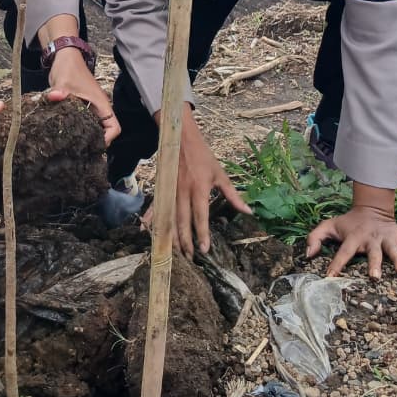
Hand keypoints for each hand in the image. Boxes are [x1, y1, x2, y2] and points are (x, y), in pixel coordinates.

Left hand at [47, 46, 119, 145]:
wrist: (65, 58)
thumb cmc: (69, 68)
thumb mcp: (64, 81)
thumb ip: (59, 91)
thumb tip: (54, 96)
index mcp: (100, 103)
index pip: (114, 127)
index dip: (108, 139)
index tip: (93, 145)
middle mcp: (98, 108)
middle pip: (105, 131)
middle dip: (95, 142)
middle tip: (79, 151)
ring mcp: (90, 108)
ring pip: (94, 128)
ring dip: (86, 137)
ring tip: (72, 147)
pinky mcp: (81, 108)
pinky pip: (84, 123)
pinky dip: (78, 130)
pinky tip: (66, 136)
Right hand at [145, 106, 251, 257]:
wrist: (180, 138)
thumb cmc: (203, 156)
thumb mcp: (220, 174)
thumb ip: (233, 195)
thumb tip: (249, 211)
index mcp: (199, 188)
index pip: (200, 216)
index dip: (202, 233)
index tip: (204, 249)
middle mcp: (183, 192)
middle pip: (182, 221)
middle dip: (185, 241)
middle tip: (190, 258)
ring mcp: (170, 191)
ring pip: (169, 218)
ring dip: (171, 236)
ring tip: (175, 252)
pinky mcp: (162, 188)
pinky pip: (157, 207)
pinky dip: (152, 219)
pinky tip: (148, 231)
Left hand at [306, 186, 396, 277]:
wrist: (372, 208)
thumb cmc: (348, 223)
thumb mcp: (329, 226)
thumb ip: (315, 238)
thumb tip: (307, 255)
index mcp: (353, 238)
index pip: (343, 252)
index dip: (336, 264)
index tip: (330, 277)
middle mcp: (371, 239)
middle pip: (373, 253)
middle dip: (374, 265)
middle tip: (374, 278)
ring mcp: (386, 238)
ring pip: (393, 250)